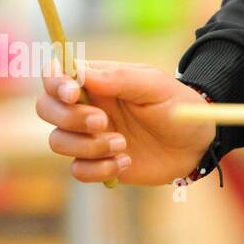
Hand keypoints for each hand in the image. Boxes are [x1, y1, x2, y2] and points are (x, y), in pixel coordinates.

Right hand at [35, 60, 214, 185]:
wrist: (197, 144)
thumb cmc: (178, 106)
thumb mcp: (155, 86)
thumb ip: (119, 78)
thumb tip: (80, 73)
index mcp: (95, 82)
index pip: (55, 75)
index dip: (54, 83)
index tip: (73, 93)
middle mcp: (85, 108)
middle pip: (46, 109)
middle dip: (70, 118)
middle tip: (104, 121)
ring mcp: (88, 137)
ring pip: (58, 142)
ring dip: (88, 146)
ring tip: (123, 144)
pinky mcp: (97, 163)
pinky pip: (78, 170)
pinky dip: (98, 169)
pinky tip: (125, 162)